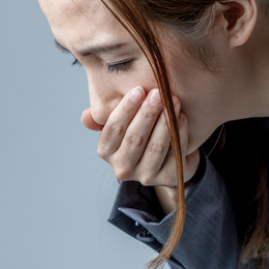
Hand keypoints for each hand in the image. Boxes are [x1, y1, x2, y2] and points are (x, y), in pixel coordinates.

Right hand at [82, 87, 199, 187]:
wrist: (167, 154)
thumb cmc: (141, 131)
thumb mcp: (122, 123)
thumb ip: (106, 116)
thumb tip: (86, 117)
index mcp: (106, 151)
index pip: (113, 129)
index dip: (126, 109)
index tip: (139, 90)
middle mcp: (122, 168)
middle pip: (135, 138)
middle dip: (147, 113)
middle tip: (158, 93)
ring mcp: (145, 176)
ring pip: (156, 147)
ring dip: (165, 122)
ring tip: (174, 101)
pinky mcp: (167, 178)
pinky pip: (174, 153)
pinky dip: (179, 133)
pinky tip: (182, 116)